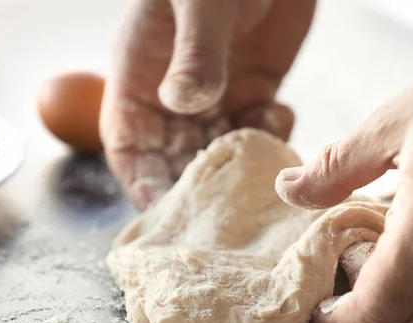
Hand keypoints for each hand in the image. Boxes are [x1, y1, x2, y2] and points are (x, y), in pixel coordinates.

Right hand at [101, 0, 314, 208]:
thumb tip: (183, 103)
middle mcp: (176, 91)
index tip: (163, 212)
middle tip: (222, 211)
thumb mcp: (199, 3)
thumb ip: (193, 53)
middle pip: (174, 156)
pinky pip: (258, 127)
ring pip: (219, 149)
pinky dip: (270, 136)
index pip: (128, 142)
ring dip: (238, 166)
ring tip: (261, 171)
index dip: (141, 180)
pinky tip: (283, 120)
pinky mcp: (256, 86)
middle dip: (194, 186)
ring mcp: (218, 91)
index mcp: (143, 74)